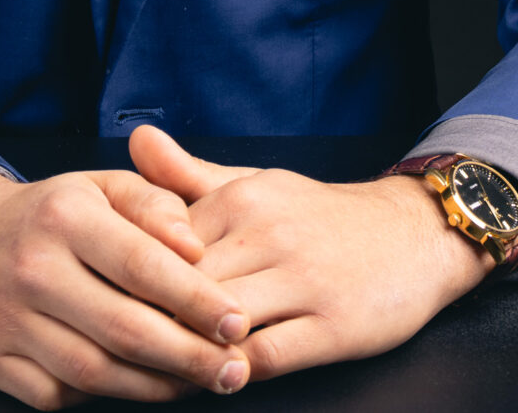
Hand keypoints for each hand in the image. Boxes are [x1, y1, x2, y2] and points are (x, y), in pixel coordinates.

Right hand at [0, 168, 254, 407]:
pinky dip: (101, 397)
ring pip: (93, 372)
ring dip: (153, 386)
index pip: (143, 266)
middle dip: (189, 356)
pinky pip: (56, 394)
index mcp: (64, 216)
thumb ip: (155, 204)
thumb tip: (195, 247)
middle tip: (233, 370)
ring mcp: (5, 320)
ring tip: (197, 382)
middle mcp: (31, 269)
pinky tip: (137, 386)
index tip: (239, 324)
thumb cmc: (53, 213)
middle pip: (123, 329)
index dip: (197, 300)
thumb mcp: (102, 187)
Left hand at [129, 126, 493, 385]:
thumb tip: (136, 139)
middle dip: (148, 318)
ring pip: (219, 323)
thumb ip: (191, 174)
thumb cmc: (318, 217)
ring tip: (157, 368)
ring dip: (187, 350)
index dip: (129, 278)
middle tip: (114, 345)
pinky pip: (267, 356)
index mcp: (242, 197)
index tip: (104, 301)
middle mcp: (269, 233)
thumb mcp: (256, 184)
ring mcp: (303, 280)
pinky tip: (217, 377)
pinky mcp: (334, 324)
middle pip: (184, 285)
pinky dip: (233, 372)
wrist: (414, 235)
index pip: (161, 244)